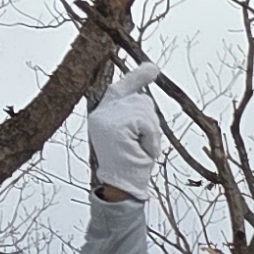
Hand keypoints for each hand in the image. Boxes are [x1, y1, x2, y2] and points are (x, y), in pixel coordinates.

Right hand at [85, 60, 165, 201]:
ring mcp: (105, 118)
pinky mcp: (114, 125)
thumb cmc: (129, 164)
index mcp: (102, 114)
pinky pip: (146, 122)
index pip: (120, 89)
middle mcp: (100, 112)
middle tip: (141, 145)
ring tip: (140, 148)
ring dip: (152, 132)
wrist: (121, 186)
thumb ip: (136, 113)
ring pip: (146, 110)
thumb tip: (145, 95)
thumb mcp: (132, 134)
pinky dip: (151, 138)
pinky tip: (142, 150)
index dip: (137, 77)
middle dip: (150, 123)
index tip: (152, 68)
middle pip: (142, 100)